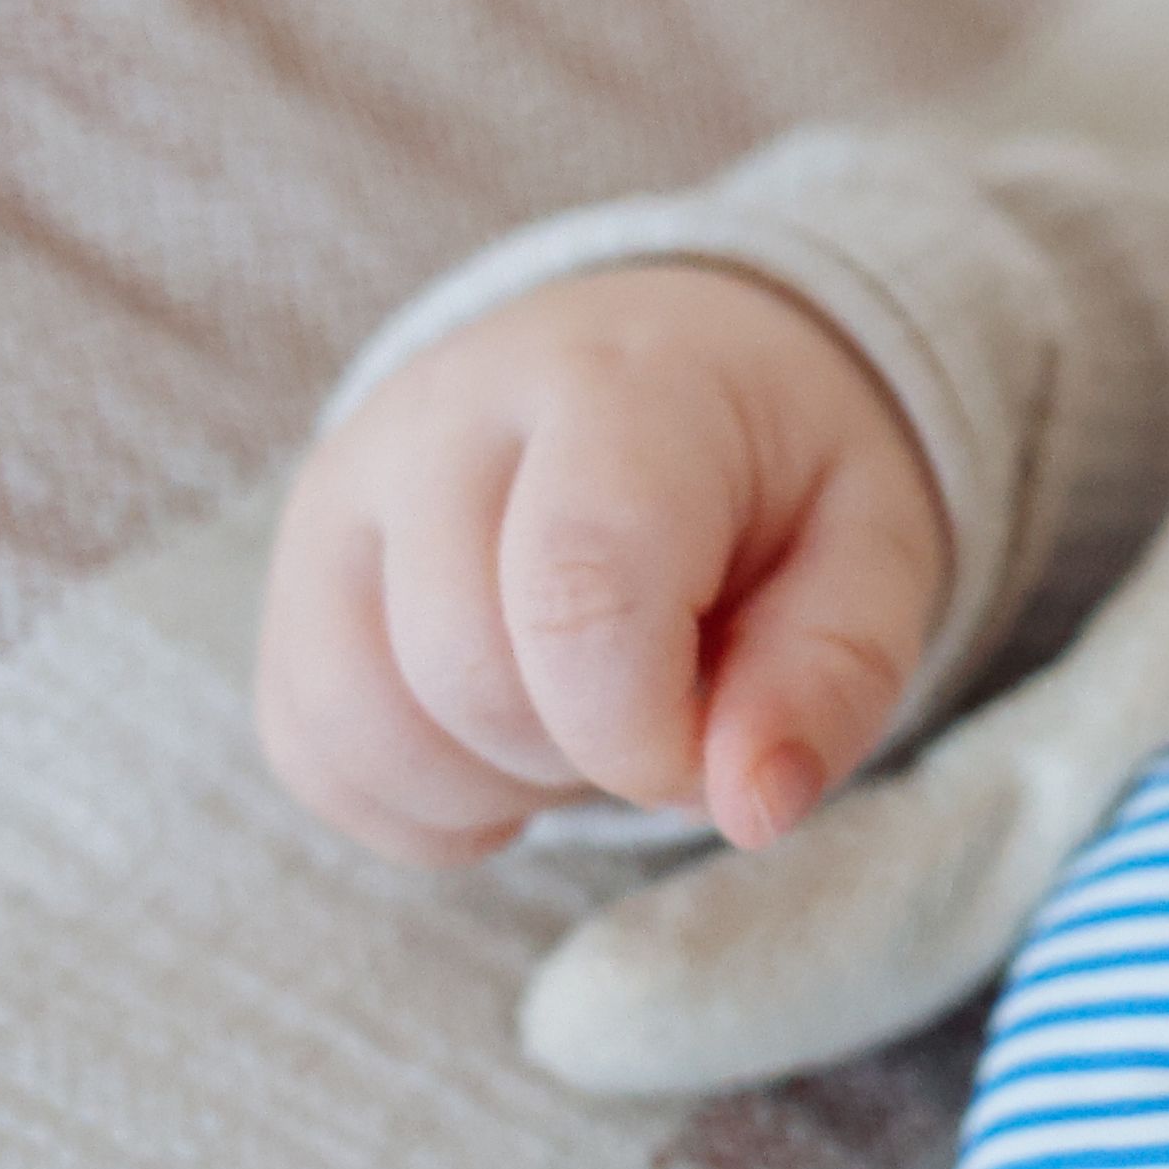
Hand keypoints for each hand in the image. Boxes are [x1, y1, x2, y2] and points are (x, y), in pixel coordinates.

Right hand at [255, 264, 943, 863]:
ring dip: (492, 785)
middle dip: (586, 753)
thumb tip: (752, 806)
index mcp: (619, 386)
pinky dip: (413, 799)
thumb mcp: (875, 547)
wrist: (675, 362)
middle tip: (670, 702)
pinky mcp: (294, 568)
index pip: (576, 591)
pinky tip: (507, 744)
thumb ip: (832, 674)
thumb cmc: (783, 470)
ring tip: (586, 712)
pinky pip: (307, 748)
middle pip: (464, 673)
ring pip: (357, 723)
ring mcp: (344, 489)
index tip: (713, 748)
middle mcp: (443, 417)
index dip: (644, 731)